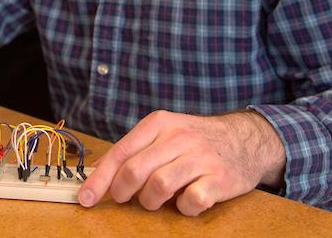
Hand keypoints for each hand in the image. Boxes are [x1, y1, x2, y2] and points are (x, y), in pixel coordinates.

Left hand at [78, 110, 284, 215]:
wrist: (245, 140)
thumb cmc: (196, 141)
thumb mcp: (166, 134)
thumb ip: (137, 151)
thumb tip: (99, 174)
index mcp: (159, 123)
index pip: (121, 152)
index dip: (100, 179)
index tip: (85, 199)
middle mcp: (178, 137)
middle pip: (135, 171)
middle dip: (122, 192)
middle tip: (125, 200)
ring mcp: (200, 158)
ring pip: (158, 186)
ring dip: (151, 201)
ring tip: (156, 200)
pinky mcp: (219, 179)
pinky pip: (190, 202)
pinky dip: (183, 208)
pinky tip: (186, 201)